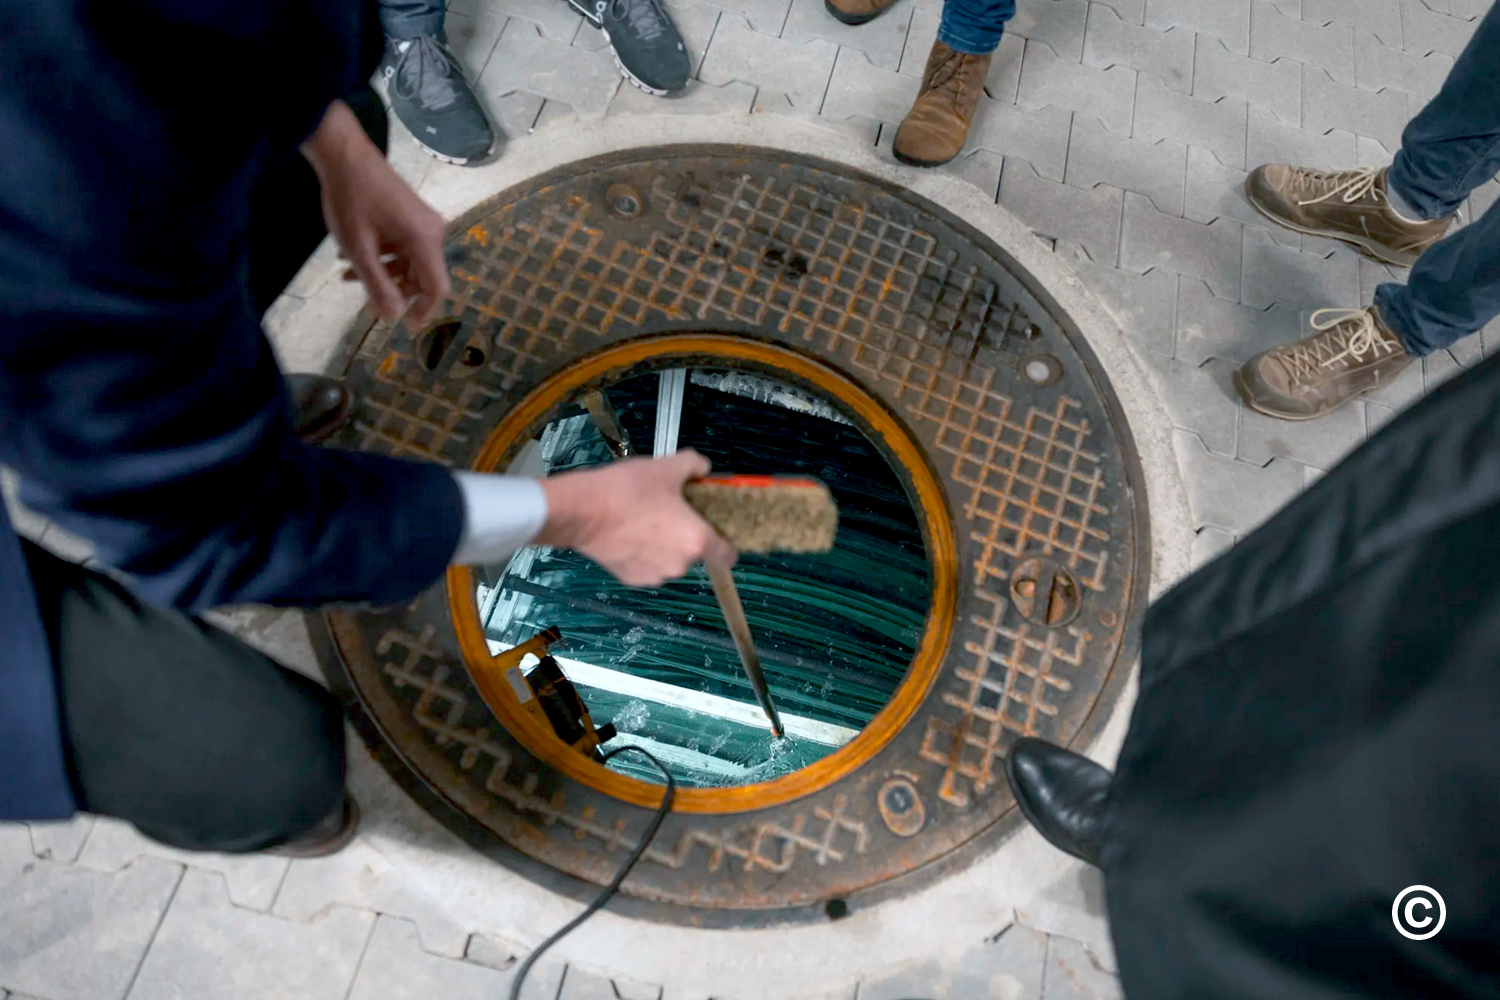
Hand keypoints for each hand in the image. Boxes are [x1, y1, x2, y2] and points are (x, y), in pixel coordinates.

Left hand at [301, 100, 449, 325]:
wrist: (344, 154)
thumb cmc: (350, 200)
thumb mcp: (359, 248)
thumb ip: (378, 285)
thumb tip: (394, 317)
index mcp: (424, 240)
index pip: (437, 288)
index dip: (424, 311)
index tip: (406, 327)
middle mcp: (432, 231)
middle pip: (423, 276)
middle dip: (395, 290)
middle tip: (364, 297)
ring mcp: (423, 221)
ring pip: (410, 262)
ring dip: (383, 272)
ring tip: (348, 273)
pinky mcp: (412, 215)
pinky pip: (405, 246)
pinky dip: (383, 255)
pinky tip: (353, 253)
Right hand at [537, 450, 736, 586]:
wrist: (581, 511)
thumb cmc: (629, 489)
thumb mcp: (667, 467)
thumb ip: (694, 465)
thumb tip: (703, 467)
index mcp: (697, 540)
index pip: (728, 556)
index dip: (726, 543)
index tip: (716, 530)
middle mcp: (680, 565)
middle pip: (695, 554)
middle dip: (686, 536)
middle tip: (670, 512)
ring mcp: (655, 576)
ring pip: (670, 561)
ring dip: (665, 546)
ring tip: (645, 520)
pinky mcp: (631, 579)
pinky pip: (647, 566)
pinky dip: (643, 554)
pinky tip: (628, 533)